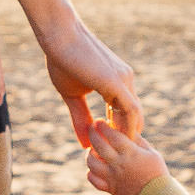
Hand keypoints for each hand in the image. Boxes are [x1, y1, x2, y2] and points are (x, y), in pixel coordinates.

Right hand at [37, 16, 141, 147]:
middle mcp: (125, 80)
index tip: (108, 149)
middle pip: (135, 118)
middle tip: (115, 158)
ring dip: (126, 137)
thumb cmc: (63, 60)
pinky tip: (116, 142)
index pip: (126, 113)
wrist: (59, 36)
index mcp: (116, 83)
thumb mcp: (72, 95)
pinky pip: (130, 111)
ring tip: (115, 154)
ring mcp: (124, 80)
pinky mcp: (117, 82)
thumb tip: (84, 144)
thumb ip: (80, 118)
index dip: (119, 132)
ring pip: (135, 116)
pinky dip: (126, 129)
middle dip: (126, 139)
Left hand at [86, 120, 167, 194]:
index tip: (100, 121)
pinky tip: (95, 168)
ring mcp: (113, 177)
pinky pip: (94, 180)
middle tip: (92, 128)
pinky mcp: (111, 189)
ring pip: (92, 163)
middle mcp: (119, 164)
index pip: (112, 136)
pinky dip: (91, 173)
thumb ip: (137, 140)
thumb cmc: (157, 171)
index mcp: (131, 153)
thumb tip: (125, 127)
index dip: (103, 126)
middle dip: (93, 134)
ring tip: (93, 150)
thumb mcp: (151, 152)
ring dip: (90, 154)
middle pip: (99, 146)